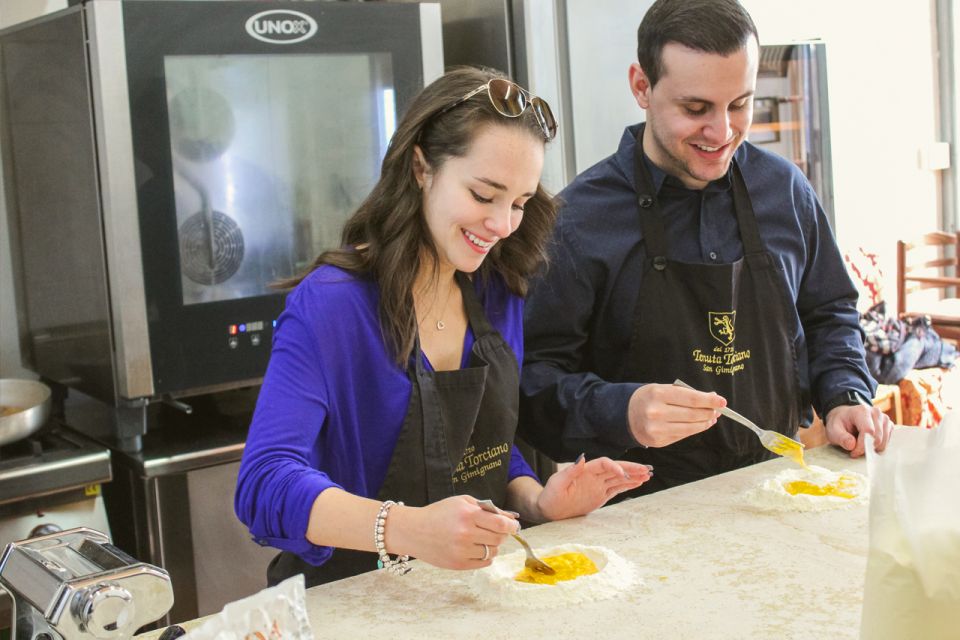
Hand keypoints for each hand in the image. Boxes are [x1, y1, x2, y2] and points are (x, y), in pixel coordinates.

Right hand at [388, 495, 518, 569]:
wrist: (414, 530)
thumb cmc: (439, 513)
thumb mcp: (462, 502)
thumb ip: (487, 508)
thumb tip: (510, 518)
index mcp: (467, 515)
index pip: (501, 523)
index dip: (512, 525)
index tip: (514, 525)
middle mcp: (465, 534)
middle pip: (499, 539)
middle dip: (502, 534)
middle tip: (496, 530)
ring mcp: (462, 551)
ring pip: (492, 551)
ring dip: (493, 545)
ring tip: (481, 538)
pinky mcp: (458, 564)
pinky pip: (484, 563)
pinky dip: (485, 556)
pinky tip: (476, 548)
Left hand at [535, 456, 652, 520]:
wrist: (549, 510)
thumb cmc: (550, 496)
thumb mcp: (557, 483)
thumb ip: (570, 471)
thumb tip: (582, 457)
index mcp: (585, 471)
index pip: (603, 464)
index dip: (614, 466)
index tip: (623, 474)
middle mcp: (594, 476)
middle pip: (616, 468)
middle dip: (631, 468)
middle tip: (646, 469)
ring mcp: (598, 486)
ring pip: (619, 479)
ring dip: (633, 476)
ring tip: (648, 475)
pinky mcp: (600, 496)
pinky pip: (617, 489)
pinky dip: (628, 486)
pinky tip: (639, 483)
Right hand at [627, 383, 722, 446]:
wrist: (624, 414)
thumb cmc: (648, 398)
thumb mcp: (663, 389)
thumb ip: (686, 394)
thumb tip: (712, 399)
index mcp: (658, 394)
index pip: (691, 399)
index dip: (709, 401)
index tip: (722, 401)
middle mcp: (656, 412)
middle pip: (693, 414)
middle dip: (709, 412)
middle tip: (718, 409)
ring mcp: (657, 429)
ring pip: (690, 428)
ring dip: (705, 422)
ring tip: (711, 417)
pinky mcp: (658, 441)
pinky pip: (682, 436)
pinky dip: (694, 430)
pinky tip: (700, 424)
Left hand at [824, 403, 893, 456]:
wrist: (845, 417)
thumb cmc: (839, 423)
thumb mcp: (833, 430)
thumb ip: (841, 437)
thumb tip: (852, 445)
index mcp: (862, 411)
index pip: (868, 431)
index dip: (862, 445)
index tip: (853, 453)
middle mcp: (876, 412)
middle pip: (877, 437)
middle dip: (866, 448)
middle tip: (855, 451)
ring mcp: (884, 418)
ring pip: (884, 441)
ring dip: (872, 448)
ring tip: (860, 445)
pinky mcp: (888, 425)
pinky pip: (888, 441)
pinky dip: (878, 446)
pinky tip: (869, 443)